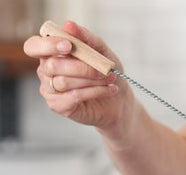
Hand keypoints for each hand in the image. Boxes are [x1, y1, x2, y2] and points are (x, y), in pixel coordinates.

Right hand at [23, 21, 133, 136]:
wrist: (118, 101)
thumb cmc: (106, 74)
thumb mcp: (101, 52)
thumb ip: (85, 38)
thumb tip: (69, 25)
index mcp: (49, 52)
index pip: (34, 46)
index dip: (48, 45)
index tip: (69, 46)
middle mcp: (45, 70)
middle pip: (53, 65)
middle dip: (82, 67)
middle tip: (106, 69)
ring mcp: (49, 90)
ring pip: (64, 82)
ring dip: (92, 79)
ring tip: (110, 79)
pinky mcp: (58, 106)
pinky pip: (74, 96)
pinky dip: (95, 91)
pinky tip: (110, 90)